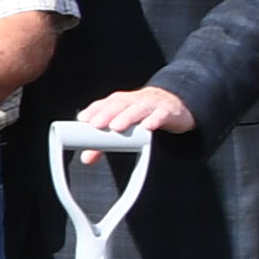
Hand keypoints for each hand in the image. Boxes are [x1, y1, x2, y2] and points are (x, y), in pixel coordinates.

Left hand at [76, 84, 196, 137]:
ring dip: (127, 116)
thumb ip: (104, 142)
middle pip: (119, 105)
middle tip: (96, 124)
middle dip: (106, 114)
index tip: (83, 119)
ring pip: (138, 109)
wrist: (175, 103)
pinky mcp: (168, 111)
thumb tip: (85, 158)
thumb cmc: (143, 115)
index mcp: (120, 102)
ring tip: (116, 127)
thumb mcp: (124, 125)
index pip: (105, 103)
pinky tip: (147, 127)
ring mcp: (151, 104)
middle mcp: (134, 100)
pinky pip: (161, 114)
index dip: (94, 110)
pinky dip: (154, 119)